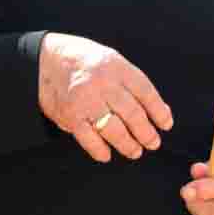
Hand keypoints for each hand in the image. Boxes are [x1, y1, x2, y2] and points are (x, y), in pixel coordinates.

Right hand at [38, 33, 173, 162]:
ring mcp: (86, 101)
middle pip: (133, 114)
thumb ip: (133, 83)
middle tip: (153, 143)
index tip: (166, 125)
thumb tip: (160, 110)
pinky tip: (107, 154)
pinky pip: (90, 140)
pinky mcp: (71, 116)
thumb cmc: (85, 61)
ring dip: (128, 145)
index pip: (145, 92)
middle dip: (146, 133)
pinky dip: (101, 151)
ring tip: (135, 151)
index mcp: (116, 67)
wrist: (47, 60)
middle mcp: (102, 84)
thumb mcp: (112, 60)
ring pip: (114, 130)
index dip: (159, 111)